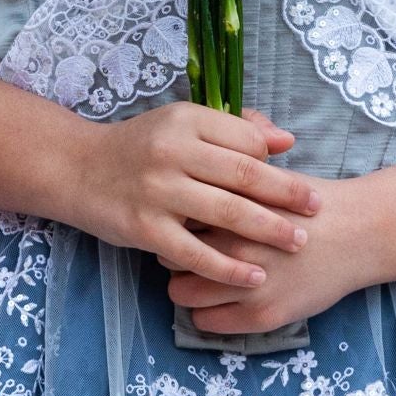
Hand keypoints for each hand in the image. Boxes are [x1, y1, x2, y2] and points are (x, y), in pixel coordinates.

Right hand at [62, 103, 318, 287]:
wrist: (77, 168)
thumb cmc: (142, 146)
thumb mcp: (184, 122)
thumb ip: (235, 127)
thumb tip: (286, 142)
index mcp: (187, 120)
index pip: (246, 141)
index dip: (275, 163)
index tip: (300, 182)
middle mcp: (173, 151)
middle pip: (243, 175)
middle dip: (286, 194)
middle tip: (317, 210)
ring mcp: (158, 191)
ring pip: (225, 212)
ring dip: (267, 230)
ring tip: (298, 242)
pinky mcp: (144, 228)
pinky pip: (195, 252)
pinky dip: (228, 266)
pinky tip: (254, 275)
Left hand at [167, 177, 369, 335]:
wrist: (358, 233)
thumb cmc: (310, 204)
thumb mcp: (268, 181)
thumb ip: (228, 183)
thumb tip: (187, 188)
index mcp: (234, 208)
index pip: (177, 219)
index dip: (176, 221)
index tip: (183, 224)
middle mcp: (236, 246)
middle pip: (170, 255)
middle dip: (177, 253)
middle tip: (192, 252)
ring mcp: (248, 284)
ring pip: (181, 293)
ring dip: (187, 285)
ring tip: (204, 278)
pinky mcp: (261, 315)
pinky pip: (205, 322)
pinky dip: (205, 312)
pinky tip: (221, 299)